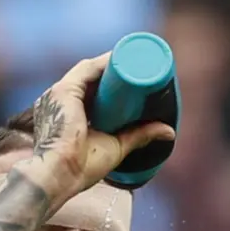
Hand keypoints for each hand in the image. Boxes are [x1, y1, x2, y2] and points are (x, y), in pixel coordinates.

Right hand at [32, 53, 174, 202]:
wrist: (59, 175)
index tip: (134, 81)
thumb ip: (139, 136)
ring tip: (138, 58)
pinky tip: (125, 56)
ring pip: (91, 70)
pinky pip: (89, 68)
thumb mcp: (116, 147)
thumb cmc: (81, 168)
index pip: (91, 93)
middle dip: (116, 70)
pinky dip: (107, 61)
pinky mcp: (64, 90)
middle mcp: (60, 102)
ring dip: (114, 62)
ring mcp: (60, 94)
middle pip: (92, 78)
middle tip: (142, 66)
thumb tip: (169, 132)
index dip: (112, 85)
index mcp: (66, 116)